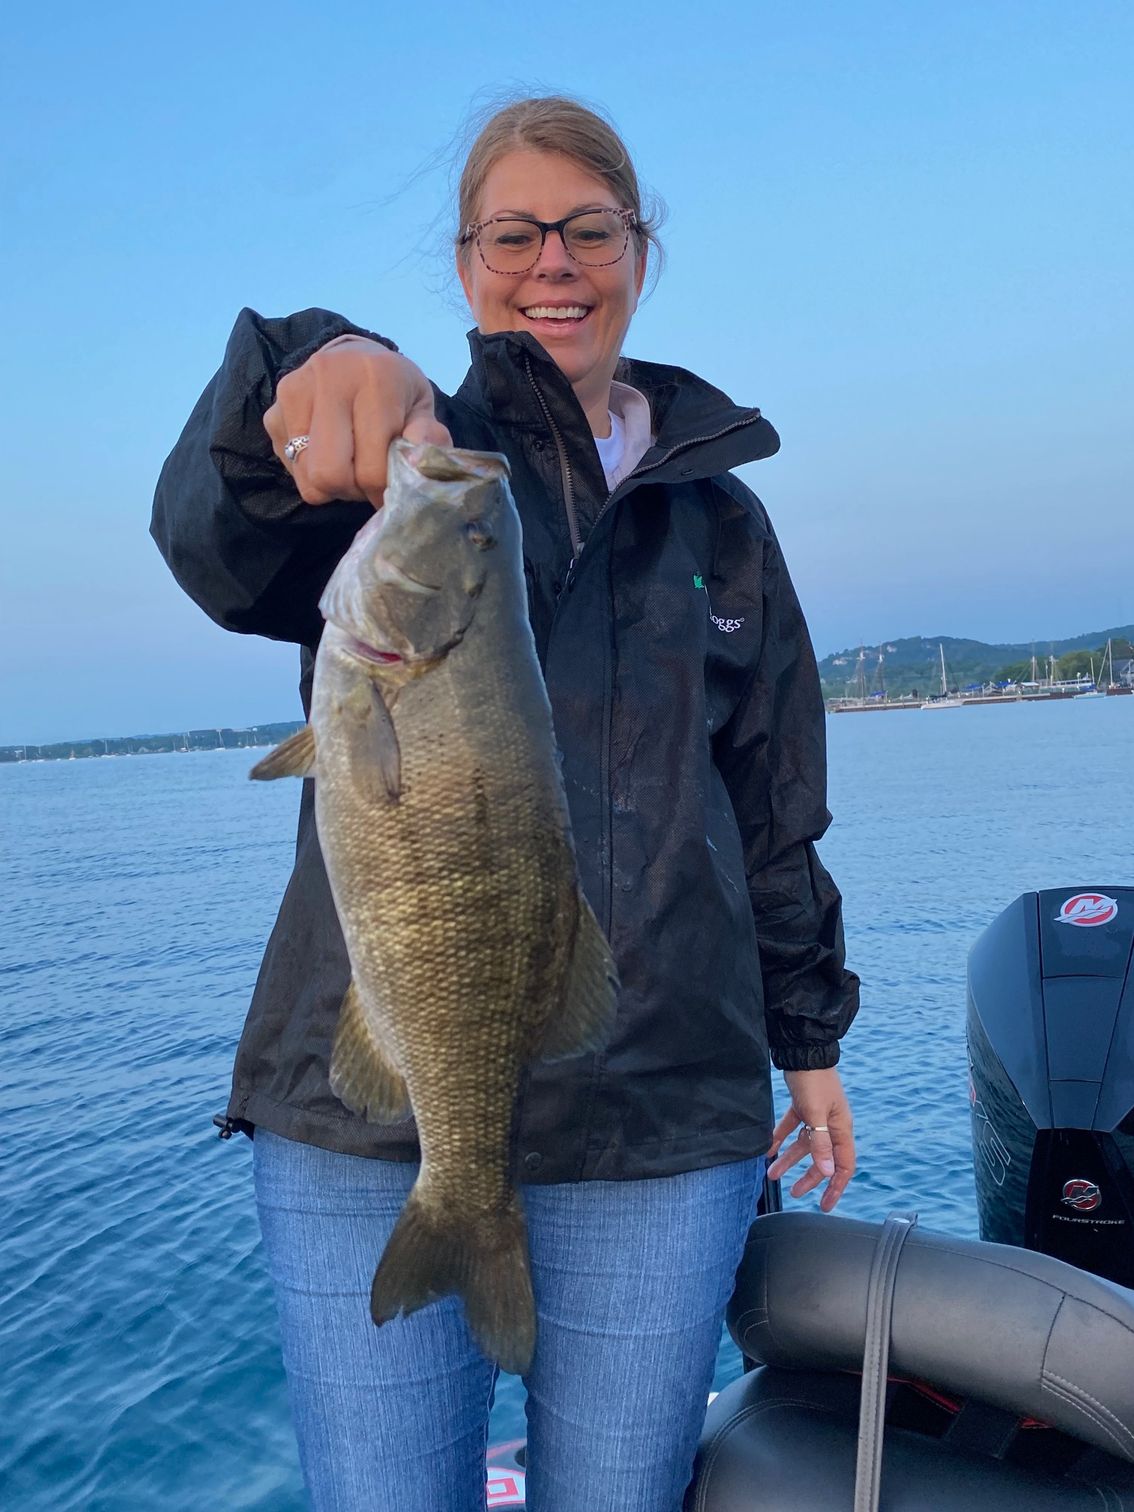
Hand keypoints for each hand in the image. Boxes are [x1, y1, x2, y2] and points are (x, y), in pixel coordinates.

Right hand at [264, 336, 452, 508]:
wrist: (351, 357)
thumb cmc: (392, 389)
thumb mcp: (421, 406)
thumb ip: (428, 436)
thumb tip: (419, 462)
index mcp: (375, 378)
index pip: (370, 468)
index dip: (381, 490)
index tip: (390, 486)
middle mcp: (328, 378)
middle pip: (330, 475)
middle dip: (351, 490)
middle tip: (365, 480)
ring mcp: (294, 394)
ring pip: (307, 478)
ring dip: (331, 485)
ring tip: (348, 463)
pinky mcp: (273, 412)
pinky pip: (292, 469)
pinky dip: (311, 472)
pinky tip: (327, 450)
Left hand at [766, 1067, 854, 1212]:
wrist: (802, 1050)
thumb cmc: (813, 1080)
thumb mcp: (816, 1114)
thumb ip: (821, 1144)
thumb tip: (828, 1171)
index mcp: (841, 1128)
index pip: (844, 1165)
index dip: (835, 1187)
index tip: (825, 1205)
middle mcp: (831, 1125)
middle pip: (822, 1159)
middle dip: (808, 1177)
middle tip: (793, 1193)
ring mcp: (817, 1116)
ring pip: (804, 1145)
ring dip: (789, 1159)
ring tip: (771, 1173)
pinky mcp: (803, 1106)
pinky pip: (792, 1128)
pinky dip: (781, 1139)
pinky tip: (768, 1149)